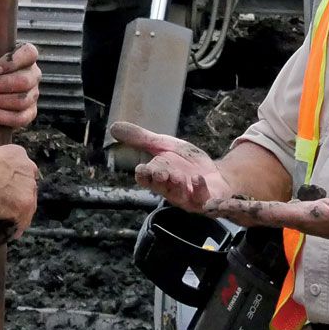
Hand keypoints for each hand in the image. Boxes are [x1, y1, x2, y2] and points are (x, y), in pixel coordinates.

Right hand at [0, 143, 38, 239]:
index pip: (23, 175)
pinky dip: (10, 229)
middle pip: (28, 191)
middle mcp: (27, 168)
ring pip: (27, 208)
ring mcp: (28, 187)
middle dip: (15, 202)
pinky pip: (20, 223)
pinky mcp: (23, 205)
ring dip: (13, 216)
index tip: (6, 196)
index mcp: (18, 154)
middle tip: (1, 211)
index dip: (14, 188)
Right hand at [108, 121, 232, 211]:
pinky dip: (199, 190)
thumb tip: (113, 128)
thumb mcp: (164, 145)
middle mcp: (170, 190)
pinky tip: (197, 179)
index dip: (143, 175)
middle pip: (161, 186)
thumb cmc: (186, 162)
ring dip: (178, 186)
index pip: (145, 179)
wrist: (215, 173)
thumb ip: (141, 139)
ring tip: (179, 176)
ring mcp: (188, 198)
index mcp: (157, 177)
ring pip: (179, 195)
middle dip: (161, 179)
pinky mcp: (205, 202)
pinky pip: (202, 200)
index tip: (142, 169)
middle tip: (161, 172)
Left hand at [202, 188, 328, 251]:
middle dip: (233, 212)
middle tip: (205, 205)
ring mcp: (302, 222)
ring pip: (264, 217)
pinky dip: (256, 210)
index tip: (223, 206)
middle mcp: (300, 222)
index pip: (270, 213)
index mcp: (308, 218)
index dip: (245, 208)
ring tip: (217, 205)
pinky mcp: (306, 219)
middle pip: (259, 217)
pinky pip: (274, 214)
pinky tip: (246, 206)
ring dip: (241, 212)